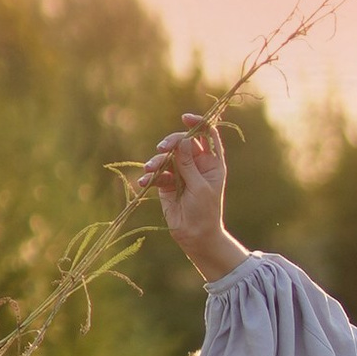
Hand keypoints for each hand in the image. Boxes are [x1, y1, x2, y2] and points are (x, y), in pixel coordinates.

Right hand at [136, 116, 248, 280]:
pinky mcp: (166, 184)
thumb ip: (189, 164)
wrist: (195, 236)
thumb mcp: (199, 187)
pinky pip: (156, 174)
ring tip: (150, 170)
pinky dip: (149, 177)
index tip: (185, 119)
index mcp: (211, 162)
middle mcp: (196, 164)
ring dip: (156, 161)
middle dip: (171, 142)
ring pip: (167, 157)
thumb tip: (184, 140)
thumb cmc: (205, 212)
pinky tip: (145, 182)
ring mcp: (180, 173)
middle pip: (182, 142)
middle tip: (162, 149)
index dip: (198, 123)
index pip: (207, 135)